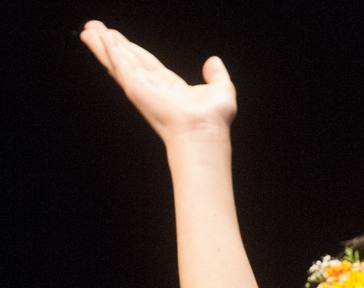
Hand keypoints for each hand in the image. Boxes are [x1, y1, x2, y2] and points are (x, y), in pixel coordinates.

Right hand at [80, 21, 235, 143]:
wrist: (205, 130)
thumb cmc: (214, 119)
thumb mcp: (222, 90)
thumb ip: (217, 75)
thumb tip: (214, 61)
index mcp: (168, 86)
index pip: (144, 62)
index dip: (130, 49)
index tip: (115, 37)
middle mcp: (152, 86)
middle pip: (126, 59)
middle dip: (110, 44)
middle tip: (93, 28)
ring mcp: (142, 88)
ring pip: (118, 61)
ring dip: (103, 45)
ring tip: (88, 30)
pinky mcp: (136, 88)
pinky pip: (121, 65)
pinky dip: (110, 51)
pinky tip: (100, 39)